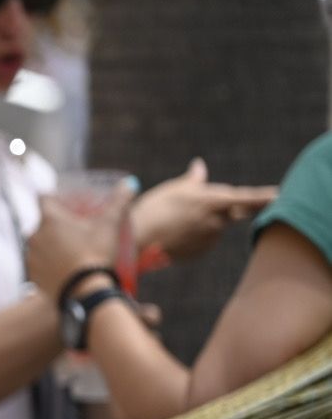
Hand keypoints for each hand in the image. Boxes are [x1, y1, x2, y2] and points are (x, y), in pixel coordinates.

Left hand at [28, 189, 129, 300]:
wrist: (85, 291)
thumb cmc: (97, 253)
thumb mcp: (110, 225)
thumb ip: (119, 202)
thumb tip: (129, 184)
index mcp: (49, 218)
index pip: (44, 197)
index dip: (54, 197)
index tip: (64, 201)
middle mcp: (34, 235)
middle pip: (43, 222)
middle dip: (56, 224)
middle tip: (74, 228)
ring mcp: (31, 256)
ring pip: (39, 244)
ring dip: (50, 244)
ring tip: (71, 250)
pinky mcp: (32, 275)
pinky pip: (38, 264)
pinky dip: (48, 263)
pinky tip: (64, 266)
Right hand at [132, 158, 276, 259]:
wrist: (138, 240)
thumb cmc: (155, 208)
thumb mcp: (174, 189)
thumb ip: (194, 180)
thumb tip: (200, 165)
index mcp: (215, 202)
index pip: (247, 198)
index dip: (264, 196)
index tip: (279, 195)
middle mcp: (217, 222)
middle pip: (231, 212)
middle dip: (228, 208)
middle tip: (202, 206)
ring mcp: (210, 239)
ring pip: (214, 226)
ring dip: (202, 222)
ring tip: (174, 220)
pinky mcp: (200, 252)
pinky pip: (202, 241)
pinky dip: (192, 236)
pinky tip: (173, 234)